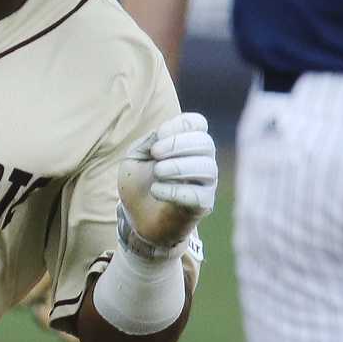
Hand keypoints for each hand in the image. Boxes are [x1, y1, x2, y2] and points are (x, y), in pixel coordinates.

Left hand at [118, 111, 216, 253]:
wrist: (137, 219)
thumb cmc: (139, 184)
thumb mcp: (136, 157)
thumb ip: (149, 141)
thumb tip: (164, 133)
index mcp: (188, 143)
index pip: (198, 123)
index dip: (180, 125)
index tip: (159, 136)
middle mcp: (202, 160)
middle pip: (205, 142)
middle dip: (178, 144)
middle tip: (155, 154)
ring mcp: (206, 183)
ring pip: (207, 167)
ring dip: (178, 167)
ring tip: (157, 173)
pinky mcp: (202, 204)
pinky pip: (198, 194)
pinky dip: (175, 190)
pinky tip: (157, 191)